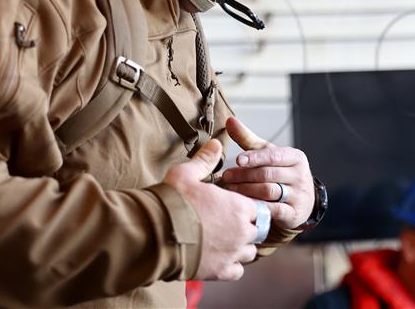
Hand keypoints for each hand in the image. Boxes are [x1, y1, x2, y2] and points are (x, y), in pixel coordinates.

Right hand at [163, 139, 261, 280]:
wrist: (158, 235)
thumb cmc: (173, 202)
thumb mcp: (187, 174)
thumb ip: (205, 160)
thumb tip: (216, 143)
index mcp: (238, 206)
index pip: (255, 207)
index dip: (244, 206)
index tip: (230, 206)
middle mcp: (242, 231)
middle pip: (256, 229)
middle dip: (245, 226)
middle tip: (226, 223)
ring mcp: (233, 253)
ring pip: (249, 251)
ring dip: (240, 246)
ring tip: (223, 240)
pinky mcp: (222, 271)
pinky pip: (237, 270)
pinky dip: (232, 265)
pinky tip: (219, 257)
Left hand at [220, 117, 314, 229]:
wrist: (302, 200)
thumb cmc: (280, 171)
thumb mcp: (268, 154)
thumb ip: (248, 139)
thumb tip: (230, 120)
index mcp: (295, 157)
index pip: (273, 155)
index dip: (254, 157)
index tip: (238, 160)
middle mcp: (300, 175)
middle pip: (268, 174)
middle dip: (244, 175)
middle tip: (226, 177)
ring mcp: (299, 195)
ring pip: (269, 192)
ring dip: (246, 190)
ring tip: (229, 189)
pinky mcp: (295, 214)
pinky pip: (274, 210)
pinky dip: (257, 207)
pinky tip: (243, 205)